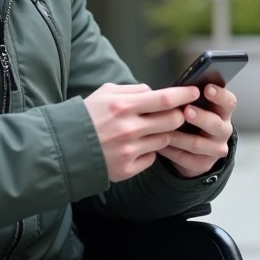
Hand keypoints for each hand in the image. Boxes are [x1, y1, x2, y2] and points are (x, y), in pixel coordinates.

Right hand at [84, 83, 200, 181]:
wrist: (64, 148)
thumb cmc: (87, 116)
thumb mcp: (105, 94)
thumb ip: (133, 90)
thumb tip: (156, 92)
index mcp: (123, 106)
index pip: (165, 98)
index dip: (184, 95)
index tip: (195, 92)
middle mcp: (128, 129)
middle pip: (172, 121)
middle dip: (179, 116)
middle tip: (176, 113)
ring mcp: (128, 151)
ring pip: (164, 140)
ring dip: (163, 133)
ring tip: (150, 130)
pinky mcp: (127, 169)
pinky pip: (152, 158)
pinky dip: (149, 151)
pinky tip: (137, 146)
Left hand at [160, 84, 236, 178]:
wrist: (193, 150)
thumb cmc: (192, 121)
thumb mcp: (196, 107)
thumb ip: (190, 99)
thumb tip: (174, 89)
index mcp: (223, 112)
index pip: (229, 102)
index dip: (219, 95)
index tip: (207, 89)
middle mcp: (224, 131)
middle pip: (216, 125)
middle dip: (201, 117)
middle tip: (187, 111)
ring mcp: (215, 149)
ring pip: (198, 144)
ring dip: (179, 137)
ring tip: (163, 130)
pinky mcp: (203, 164)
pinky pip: (185, 158)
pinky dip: (170, 151)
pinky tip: (159, 145)